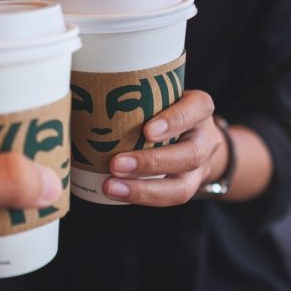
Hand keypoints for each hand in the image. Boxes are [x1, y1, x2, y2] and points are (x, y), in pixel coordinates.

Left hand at [103, 90, 225, 205]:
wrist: (193, 134)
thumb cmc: (165, 106)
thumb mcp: (160, 92)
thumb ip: (137, 93)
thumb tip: (86, 92)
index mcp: (199, 108)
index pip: (197, 108)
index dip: (174, 121)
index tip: (147, 130)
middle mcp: (204, 138)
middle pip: (190, 155)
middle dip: (151, 163)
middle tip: (115, 164)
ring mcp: (199, 168)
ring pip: (182, 187)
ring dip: (143, 189)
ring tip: (110, 186)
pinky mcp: (187, 187)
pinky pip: (168, 198)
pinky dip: (140, 197)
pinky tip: (114, 192)